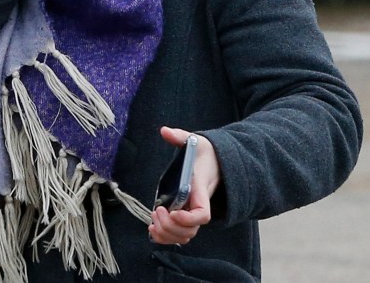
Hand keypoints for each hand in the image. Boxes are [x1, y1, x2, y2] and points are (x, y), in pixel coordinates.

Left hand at [148, 126, 220, 245]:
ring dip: (166, 234)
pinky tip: (153, 229)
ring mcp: (192, 214)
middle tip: (157, 211)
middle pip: (190, 231)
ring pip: (184, 236)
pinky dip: (165, 238)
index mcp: (201, 191)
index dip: (188, 219)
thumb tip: (164, 131)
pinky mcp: (185, 217)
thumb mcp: (195, 142)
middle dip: (170, 226)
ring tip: (153, 220)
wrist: (216, 164)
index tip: (173, 212)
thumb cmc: (205, 154)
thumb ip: (180, 136)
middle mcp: (198, 206)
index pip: (202, 215)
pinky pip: (179, 236)